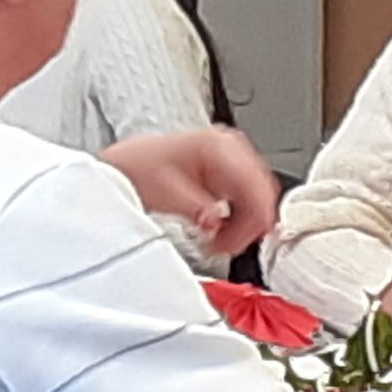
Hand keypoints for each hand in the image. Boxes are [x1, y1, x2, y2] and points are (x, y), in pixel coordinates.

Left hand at [98, 126, 278, 254]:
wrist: (128, 165)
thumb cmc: (140, 169)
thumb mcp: (166, 193)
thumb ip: (197, 210)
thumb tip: (218, 223)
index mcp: (218, 146)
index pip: (256, 186)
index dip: (253, 221)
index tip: (238, 243)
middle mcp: (230, 146)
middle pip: (263, 193)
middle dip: (249, 225)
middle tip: (226, 245)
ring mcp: (233, 156)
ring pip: (260, 197)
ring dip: (245, 223)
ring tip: (220, 238)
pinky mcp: (230, 169)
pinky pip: (249, 197)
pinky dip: (240, 217)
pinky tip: (222, 227)